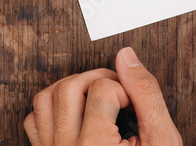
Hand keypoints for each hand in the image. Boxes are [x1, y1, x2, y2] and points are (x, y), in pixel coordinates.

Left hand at [24, 48, 181, 144]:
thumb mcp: (161, 140)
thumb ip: (147, 95)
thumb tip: (127, 57)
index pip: (103, 88)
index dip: (125, 88)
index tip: (135, 104)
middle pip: (70, 87)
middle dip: (96, 79)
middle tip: (117, 91)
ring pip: (46, 99)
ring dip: (70, 88)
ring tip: (95, 97)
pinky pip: (34, 122)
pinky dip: (50, 110)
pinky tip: (75, 115)